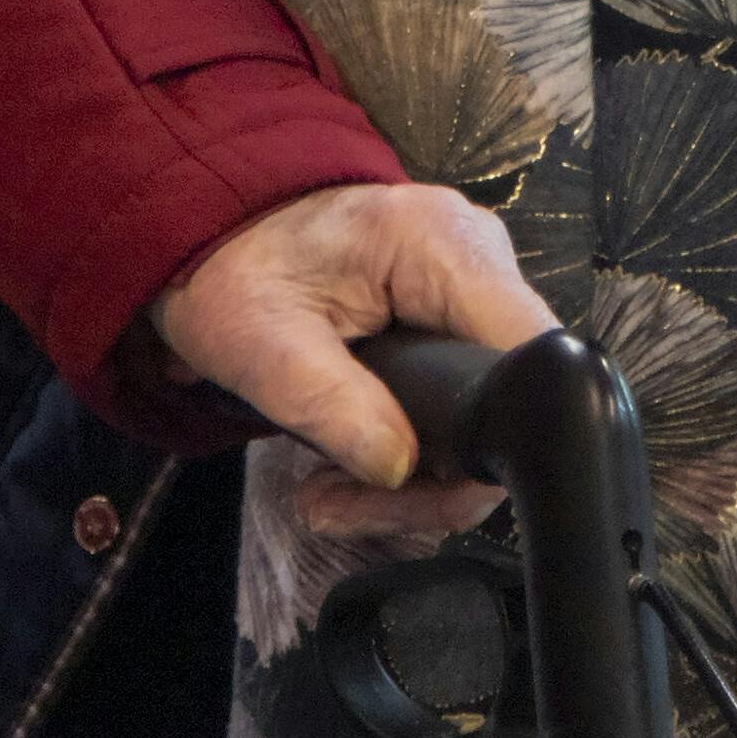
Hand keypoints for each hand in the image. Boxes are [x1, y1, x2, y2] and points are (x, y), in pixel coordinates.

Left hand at [149, 182, 557, 540]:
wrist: (212, 230)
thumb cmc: (229, 268)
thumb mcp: (260, 343)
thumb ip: (332, 404)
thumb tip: (397, 468)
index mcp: (443, 245)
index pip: (524, 354)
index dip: (492, 438)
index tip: (412, 487)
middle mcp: (479, 257)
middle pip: (509, 396)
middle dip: (431, 478)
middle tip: (342, 507)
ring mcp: (471, 286)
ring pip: (487, 410)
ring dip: (413, 477)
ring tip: (329, 498)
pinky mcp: (454, 315)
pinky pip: (462, 398)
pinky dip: (411, 448)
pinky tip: (349, 470)